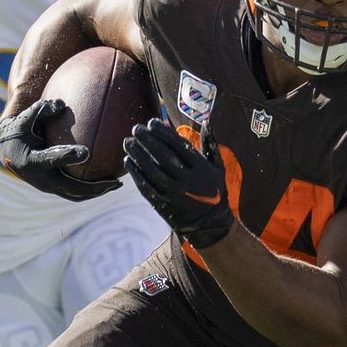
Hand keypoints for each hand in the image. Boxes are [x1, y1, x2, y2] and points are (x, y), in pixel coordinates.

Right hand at [0, 98, 121, 202]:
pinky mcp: (55, 189)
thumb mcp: (24, 119)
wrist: (7, 154)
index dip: (67, 156)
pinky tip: (109, 182)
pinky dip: (92, 189)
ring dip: (97, 192)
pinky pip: (76, 193)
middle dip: (94, 188)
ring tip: (117, 184)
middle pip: (72, 188)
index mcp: (32, 161)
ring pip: (76, 195)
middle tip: (114, 181)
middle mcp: (41, 180)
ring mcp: (49, 187)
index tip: (86, 152)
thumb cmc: (18, 132)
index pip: (52, 159)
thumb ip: (40, 110)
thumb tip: (61, 103)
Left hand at [123, 117, 233, 248]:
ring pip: (152, 170)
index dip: (163, 132)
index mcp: (201, 169)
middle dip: (147, 140)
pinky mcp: (164, 204)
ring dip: (138, 154)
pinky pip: (146, 187)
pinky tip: (128, 162)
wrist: (210, 225)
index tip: (152, 122)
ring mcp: (175, 194)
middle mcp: (188, 180)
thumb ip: (211, 145)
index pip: (179, 145)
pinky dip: (136, 174)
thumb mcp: (218, 168)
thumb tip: (206, 122)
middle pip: (163, 155)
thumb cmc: (214, 191)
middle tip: (136, 129)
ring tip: (128, 142)